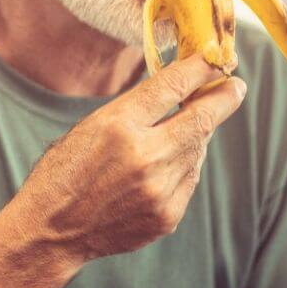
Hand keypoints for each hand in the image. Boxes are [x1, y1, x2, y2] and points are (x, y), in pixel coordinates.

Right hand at [11, 53, 247, 261]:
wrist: (51, 229)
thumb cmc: (67, 169)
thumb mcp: (91, 125)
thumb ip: (137, 109)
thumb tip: (183, 91)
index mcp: (117, 125)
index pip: (172, 85)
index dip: (201, 68)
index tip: (217, 57)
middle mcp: (143, 156)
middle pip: (200, 118)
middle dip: (224, 98)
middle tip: (235, 85)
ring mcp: (158, 189)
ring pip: (197, 149)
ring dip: (198, 134)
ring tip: (188, 126)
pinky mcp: (167, 214)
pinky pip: (190, 178)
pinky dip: (186, 164)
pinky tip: (169, 162)